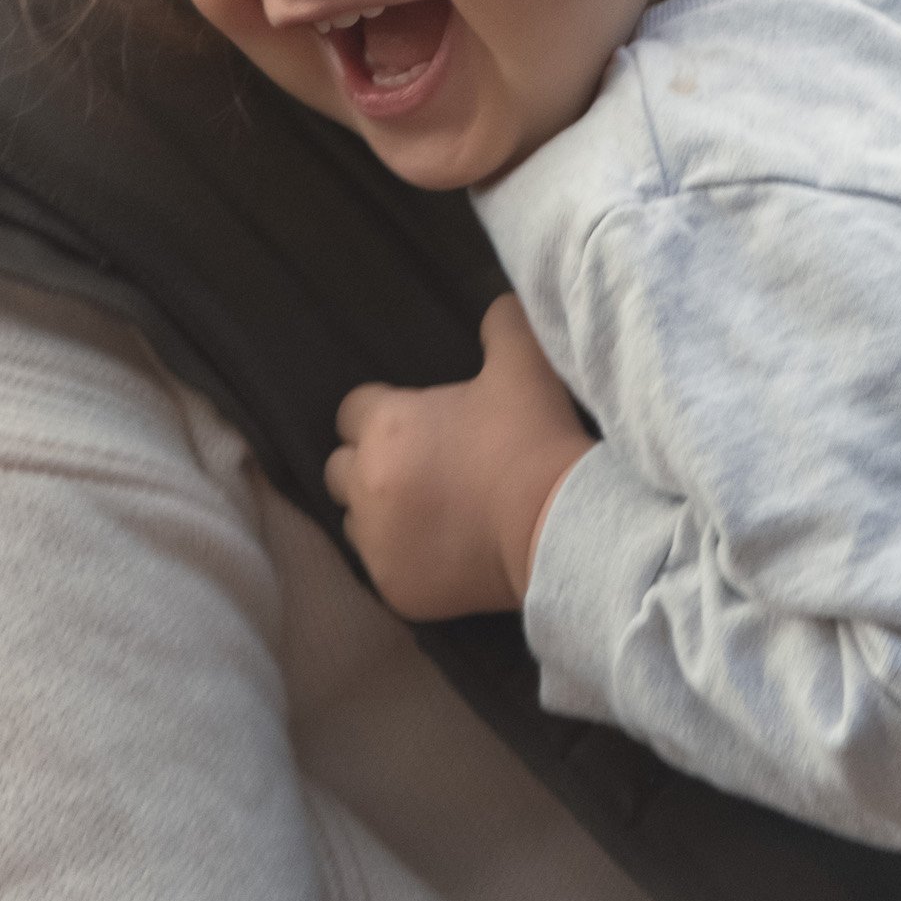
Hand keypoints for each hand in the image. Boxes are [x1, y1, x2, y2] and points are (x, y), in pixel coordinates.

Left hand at [324, 292, 591, 619]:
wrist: (560, 525)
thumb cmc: (534, 437)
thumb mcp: (523, 362)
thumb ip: (500, 324)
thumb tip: (493, 310)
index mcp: (385, 427)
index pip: (351, 411)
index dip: (382, 411)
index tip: (419, 420)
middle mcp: (366, 485)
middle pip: (340, 468)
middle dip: (370, 462)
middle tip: (421, 464)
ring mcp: (377, 544)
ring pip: (357, 521)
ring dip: (382, 511)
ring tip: (431, 508)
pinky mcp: (395, 590)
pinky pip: (384, 567)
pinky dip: (405, 557)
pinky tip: (444, 547)